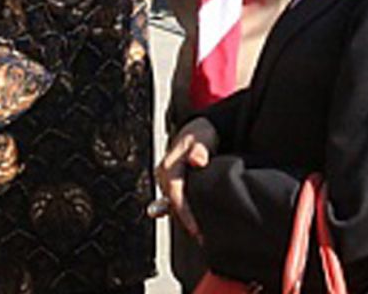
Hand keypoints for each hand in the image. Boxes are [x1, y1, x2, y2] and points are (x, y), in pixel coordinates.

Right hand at [155, 117, 218, 240]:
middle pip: (171, 201)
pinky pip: (173, 200)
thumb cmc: (202, 134)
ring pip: (171, 202)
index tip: (195, 226)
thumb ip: (200, 149)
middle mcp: (163, 173)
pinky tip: (190, 224)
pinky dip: (180, 212)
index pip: (173, 191)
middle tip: (200, 236)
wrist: (199, 130)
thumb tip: (196, 160)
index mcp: (169, 164)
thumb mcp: (203, 137)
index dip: (183, 211)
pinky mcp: (171, 183)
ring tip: (199, 233)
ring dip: (183, 217)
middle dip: (184, 219)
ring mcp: (166, 178)